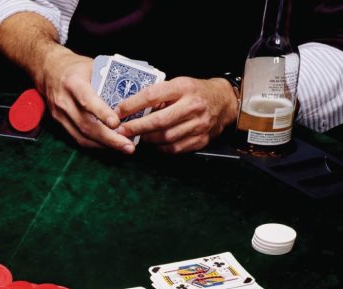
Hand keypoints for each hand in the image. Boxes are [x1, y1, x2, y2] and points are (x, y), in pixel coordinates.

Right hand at [35, 47, 137, 152]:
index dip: (102, 113)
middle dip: (109, 138)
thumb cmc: (75, 67)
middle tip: (128, 145)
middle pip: (86, 125)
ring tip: (123, 148)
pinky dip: (95, 144)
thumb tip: (133, 93)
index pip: (87, 101)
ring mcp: (60, 114)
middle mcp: (64, 100)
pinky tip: (109, 145)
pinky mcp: (59, 123)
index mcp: (73, 82)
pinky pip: (77, 138)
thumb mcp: (92, 65)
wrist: (48, 69)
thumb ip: (108, 80)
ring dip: (104, 145)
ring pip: (82, 136)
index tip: (117, 123)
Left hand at [115, 77, 238, 153]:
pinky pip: (175, 148)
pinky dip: (160, 147)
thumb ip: (158, 95)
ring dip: (147, 138)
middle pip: (158, 121)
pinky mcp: (201, 139)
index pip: (152, 96)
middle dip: (136, 127)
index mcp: (184, 88)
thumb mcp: (178, 84)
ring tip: (136, 136)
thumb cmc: (195, 92)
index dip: (132, 105)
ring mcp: (199, 124)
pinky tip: (154, 142)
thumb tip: (130, 108)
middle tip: (121, 131)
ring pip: (165, 137)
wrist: (225, 102)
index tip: (117, 112)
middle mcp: (193, 106)